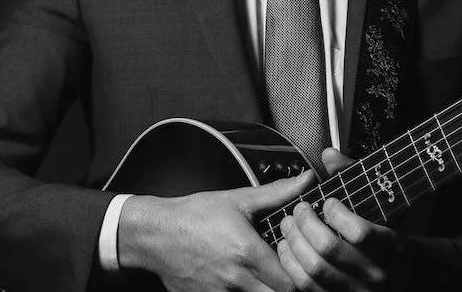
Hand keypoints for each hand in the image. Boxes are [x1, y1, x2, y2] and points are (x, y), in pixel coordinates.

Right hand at [117, 170, 313, 291]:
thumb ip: (276, 193)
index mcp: (247, 253)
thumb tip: (305, 181)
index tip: (301, 259)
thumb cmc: (193, 217)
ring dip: (268, 289)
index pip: (291, 281)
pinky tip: (245, 278)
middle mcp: (237, 280)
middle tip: (291, 269)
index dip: (302, 273)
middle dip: (290, 285)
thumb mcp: (237, 200)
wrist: (156, 235)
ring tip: (268, 273)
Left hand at [275, 148, 406, 291]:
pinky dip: (291, 266)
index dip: (337, 214)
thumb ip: (356, 177)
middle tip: (299, 209)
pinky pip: (307, 287)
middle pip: (329, 250)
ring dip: (294, 243)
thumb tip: (329, 155)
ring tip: (288, 225)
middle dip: (306, 224)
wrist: (413, 278)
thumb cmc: (396, 237)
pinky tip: (287, 248)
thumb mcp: (387, 206)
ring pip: (314, 270)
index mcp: (391, 248)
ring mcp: (357, 291)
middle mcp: (375, 274)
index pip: (359, 233)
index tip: (329, 202)